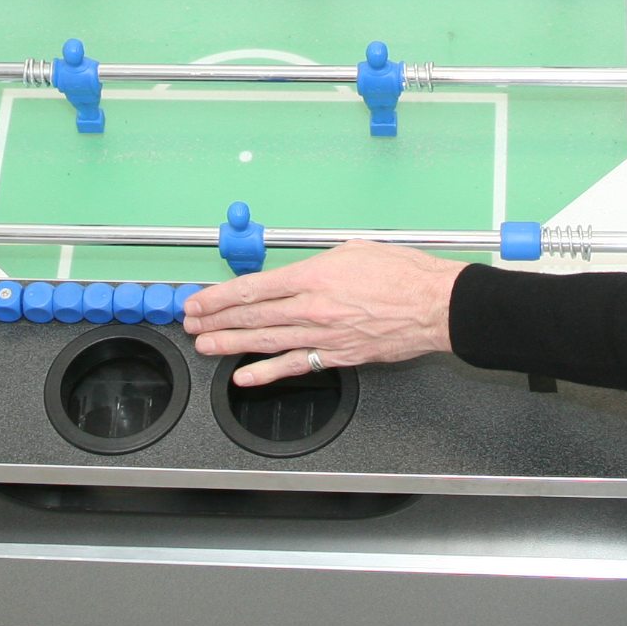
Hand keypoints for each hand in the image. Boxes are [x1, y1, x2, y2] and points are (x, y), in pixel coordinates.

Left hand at [185, 241, 464, 386]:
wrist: (435, 305)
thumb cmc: (403, 273)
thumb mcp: (354, 249)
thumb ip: (321, 262)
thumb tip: (302, 269)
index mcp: (313, 276)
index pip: (253, 289)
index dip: (219, 298)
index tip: (200, 302)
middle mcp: (312, 307)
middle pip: (252, 316)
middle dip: (216, 321)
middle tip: (192, 324)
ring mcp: (323, 335)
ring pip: (266, 341)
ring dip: (231, 345)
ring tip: (205, 346)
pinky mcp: (338, 355)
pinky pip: (295, 365)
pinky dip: (266, 371)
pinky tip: (244, 376)